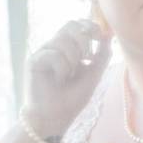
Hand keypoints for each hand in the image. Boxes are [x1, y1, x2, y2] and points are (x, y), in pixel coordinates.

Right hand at [24, 20, 111, 135]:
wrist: (55, 119)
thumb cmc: (71, 99)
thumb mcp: (93, 75)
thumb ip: (102, 55)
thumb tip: (109, 34)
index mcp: (68, 48)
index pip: (77, 24)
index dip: (90, 25)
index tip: (100, 37)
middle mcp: (54, 47)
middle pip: (70, 25)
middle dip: (83, 40)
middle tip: (87, 58)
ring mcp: (43, 53)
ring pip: (62, 39)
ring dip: (73, 58)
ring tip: (70, 75)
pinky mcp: (33, 61)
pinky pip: (52, 54)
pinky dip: (62, 67)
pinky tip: (59, 79)